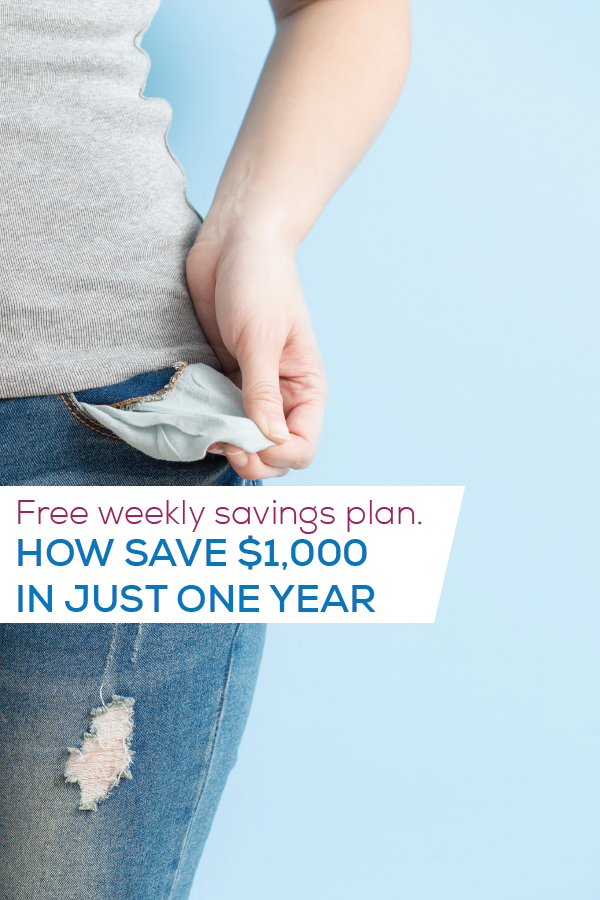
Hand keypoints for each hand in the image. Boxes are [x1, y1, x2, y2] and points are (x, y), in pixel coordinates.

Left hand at [186, 222, 326, 479]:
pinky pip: (216, 413)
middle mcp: (282, 395)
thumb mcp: (260, 338)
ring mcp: (251, 388)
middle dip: (247, 457)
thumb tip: (270, 442)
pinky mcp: (224, 376)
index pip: (300, 447)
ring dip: (221, 441)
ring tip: (199, 428)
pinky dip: (204, 421)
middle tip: (215, 439)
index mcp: (305, 389)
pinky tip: (189, 413)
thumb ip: (262, 393)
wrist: (234, 239)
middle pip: (271, 453)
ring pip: (241, 438)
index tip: (240, 442)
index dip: (274, 458)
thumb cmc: (259, 281)